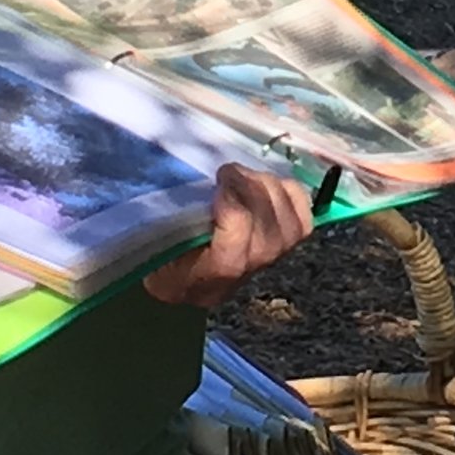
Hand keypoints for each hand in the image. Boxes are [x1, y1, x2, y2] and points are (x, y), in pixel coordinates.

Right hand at [143, 164, 314, 307]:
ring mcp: (271, 262)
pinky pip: (303, 215)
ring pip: (287, 221)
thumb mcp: (151, 244)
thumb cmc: (163, 254)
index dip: (232, 212)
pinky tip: (265, 183)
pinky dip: (289, 193)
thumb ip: (162, 224)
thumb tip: (176, 189)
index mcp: (202, 281)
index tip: (216, 185)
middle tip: (226, 173)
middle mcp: (242, 277)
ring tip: (242, 177)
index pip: (232, 258)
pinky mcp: (288, 244)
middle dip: (249, 190)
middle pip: (266, 234)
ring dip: (266, 188)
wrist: (189, 277)